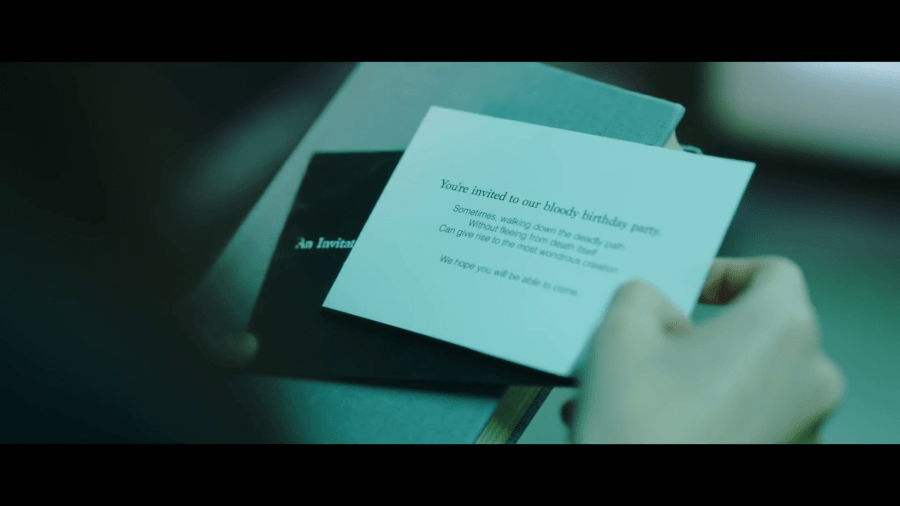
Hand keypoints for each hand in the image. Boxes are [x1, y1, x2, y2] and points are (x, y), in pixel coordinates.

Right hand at [563, 257, 845, 443]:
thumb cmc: (641, 426)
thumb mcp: (620, 333)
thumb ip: (640, 295)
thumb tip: (654, 304)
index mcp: (782, 328)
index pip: (771, 273)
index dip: (722, 272)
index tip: (681, 289)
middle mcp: (809, 376)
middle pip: (753, 330)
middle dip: (690, 334)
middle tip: (641, 342)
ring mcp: (802, 426)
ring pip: (741, 378)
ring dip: (685, 376)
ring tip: (623, 391)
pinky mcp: (782, 455)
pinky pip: (742, 418)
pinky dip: (698, 412)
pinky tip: (643, 423)